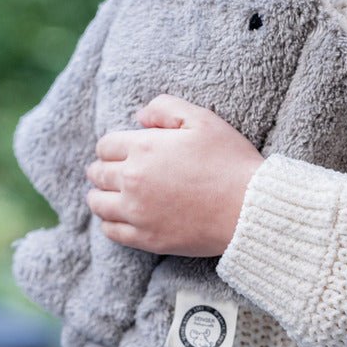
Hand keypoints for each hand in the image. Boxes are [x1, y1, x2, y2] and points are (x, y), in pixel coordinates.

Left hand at [85, 93, 264, 257]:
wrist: (249, 209)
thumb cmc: (230, 161)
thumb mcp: (203, 119)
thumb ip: (166, 108)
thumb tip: (139, 116)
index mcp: (143, 148)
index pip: (105, 145)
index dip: (111, 146)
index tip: (120, 151)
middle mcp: (133, 180)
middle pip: (97, 173)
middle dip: (103, 169)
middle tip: (113, 171)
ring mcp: (137, 212)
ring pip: (97, 203)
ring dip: (100, 195)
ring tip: (110, 194)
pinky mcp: (146, 239)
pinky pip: (111, 231)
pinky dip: (109, 222)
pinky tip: (119, 217)